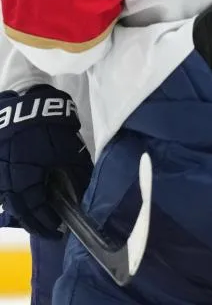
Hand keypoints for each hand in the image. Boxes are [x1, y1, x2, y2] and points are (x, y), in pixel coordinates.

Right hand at [0, 85, 91, 237]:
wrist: (23, 103)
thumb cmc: (48, 128)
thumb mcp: (67, 150)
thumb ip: (75, 173)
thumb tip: (82, 191)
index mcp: (24, 181)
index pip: (34, 211)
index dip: (46, 223)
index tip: (58, 231)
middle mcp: (6, 182)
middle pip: (19, 210)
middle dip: (34, 222)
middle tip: (49, 230)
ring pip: (9, 200)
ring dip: (24, 210)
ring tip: (38, 218)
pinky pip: (3, 188)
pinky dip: (15, 196)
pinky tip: (25, 199)